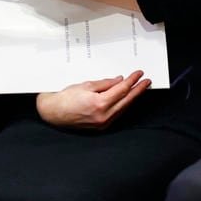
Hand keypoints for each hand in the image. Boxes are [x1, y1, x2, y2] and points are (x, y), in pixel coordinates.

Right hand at [35, 71, 151, 127]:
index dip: (132, 81)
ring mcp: (103, 123)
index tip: (138, 74)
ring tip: (139, 89)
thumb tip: (119, 81)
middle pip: (126, 101)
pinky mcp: (101, 126)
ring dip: (131, 98)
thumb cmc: (65, 98)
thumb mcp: (86, 85)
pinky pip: (116, 114)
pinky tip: (126, 99)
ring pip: (123, 108)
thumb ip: (105, 84)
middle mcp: (103, 116)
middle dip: (137, 90)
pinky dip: (122, 105)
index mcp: (99, 104)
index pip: (121, 90)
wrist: (54, 113)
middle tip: (146, 82)